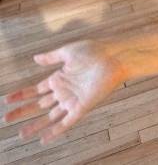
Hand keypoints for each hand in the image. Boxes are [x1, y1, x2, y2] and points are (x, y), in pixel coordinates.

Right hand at [3, 41, 125, 143]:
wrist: (114, 57)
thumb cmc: (95, 51)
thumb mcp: (68, 52)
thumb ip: (52, 57)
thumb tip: (35, 58)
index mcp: (60, 77)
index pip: (36, 90)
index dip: (22, 95)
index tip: (7, 100)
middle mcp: (65, 90)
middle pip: (39, 104)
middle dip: (23, 112)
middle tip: (6, 118)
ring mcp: (73, 99)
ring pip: (50, 116)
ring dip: (36, 125)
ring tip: (21, 134)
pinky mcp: (82, 107)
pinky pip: (67, 122)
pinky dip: (56, 131)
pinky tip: (43, 138)